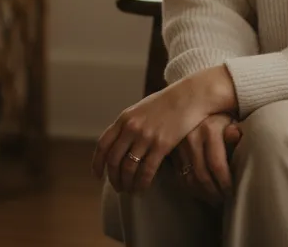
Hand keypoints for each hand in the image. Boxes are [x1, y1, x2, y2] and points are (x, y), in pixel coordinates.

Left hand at [93, 65, 237, 193]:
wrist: (190, 96)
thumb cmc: (168, 102)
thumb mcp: (142, 108)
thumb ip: (130, 124)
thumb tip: (120, 142)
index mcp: (124, 118)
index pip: (103, 145)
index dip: (98, 163)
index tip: (97, 175)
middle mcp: (131, 128)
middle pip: (114, 160)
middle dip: (113, 178)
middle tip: (118, 188)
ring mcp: (146, 137)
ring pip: (129, 168)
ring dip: (127, 183)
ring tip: (130, 190)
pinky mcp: (162, 145)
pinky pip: (146, 171)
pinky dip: (142, 183)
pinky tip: (142, 189)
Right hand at [174, 114, 242, 204]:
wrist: (195, 102)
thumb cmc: (218, 113)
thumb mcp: (229, 117)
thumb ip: (234, 130)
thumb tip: (236, 135)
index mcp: (208, 130)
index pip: (217, 165)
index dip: (225, 183)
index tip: (232, 193)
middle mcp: (191, 138)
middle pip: (202, 175)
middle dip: (214, 193)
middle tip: (223, 201)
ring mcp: (178, 146)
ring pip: (189, 178)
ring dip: (202, 194)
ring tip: (213, 200)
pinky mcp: (171, 152)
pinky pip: (179, 176)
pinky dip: (190, 189)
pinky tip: (200, 193)